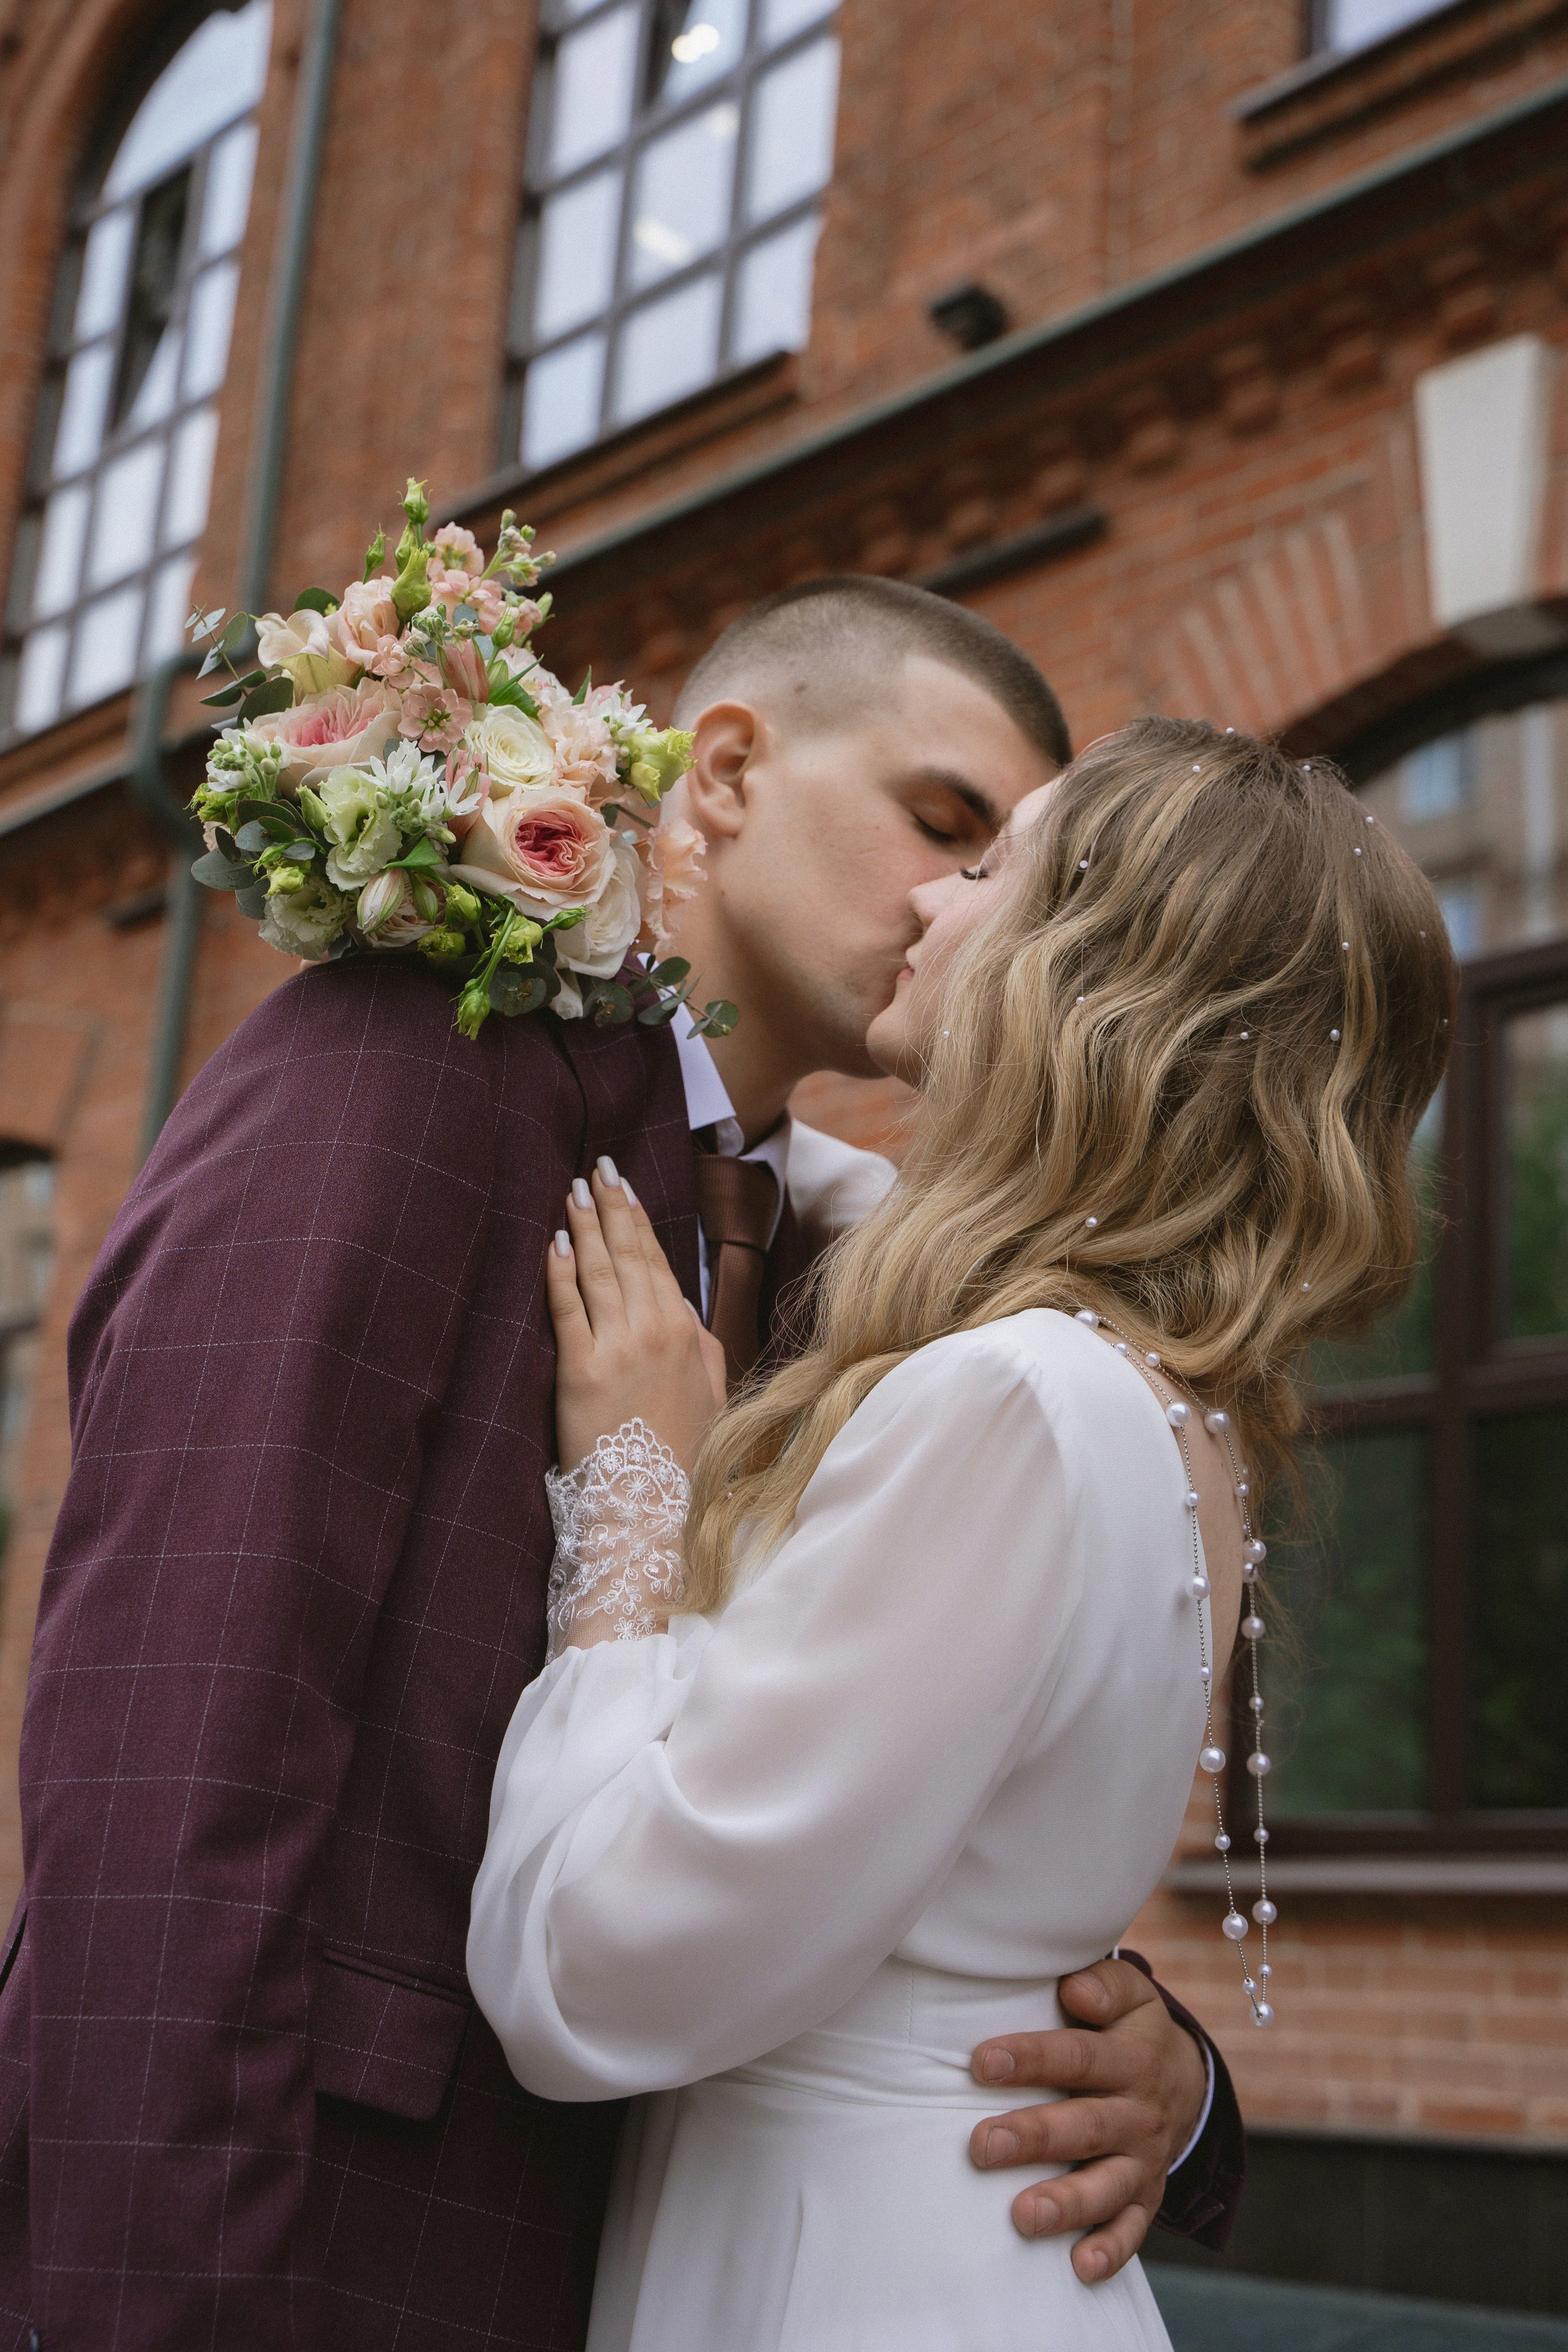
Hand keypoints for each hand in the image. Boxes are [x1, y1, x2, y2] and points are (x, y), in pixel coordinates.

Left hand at [547, 1161, 727, 1473]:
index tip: (623, 1188)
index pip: (659, 1262)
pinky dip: (560, 1272)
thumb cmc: (682, 1454)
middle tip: (596, 1168)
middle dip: (610, 1207)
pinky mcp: (582, 1371)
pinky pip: (568, 1309)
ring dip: (583, 1227)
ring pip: (599, 1272)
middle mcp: (656, 1331)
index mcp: (687, 1333)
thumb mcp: (710, 1392)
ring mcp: (619, 1349)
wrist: (653, 1504)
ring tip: (571, 1191)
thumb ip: (700, 1343)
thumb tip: (680, 1305)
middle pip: (629, 1255)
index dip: (637, 1221)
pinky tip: (553, 1243)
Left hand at [967, 1958, 1208, 2282]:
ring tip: (1023, 2216)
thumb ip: (1103, 1983)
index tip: (982, 2062)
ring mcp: (1144, 2160)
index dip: (1033, 2058)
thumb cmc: (1131, 2029)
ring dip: (1067, 2202)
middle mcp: (1139, 2112)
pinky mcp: (1146, 2197)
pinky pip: (1132, 2228)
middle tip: (983, 2145)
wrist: (1188, 2081)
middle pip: (1088, 2126)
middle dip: (1035, 2137)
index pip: (1079, 2056)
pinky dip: (1109, 2251)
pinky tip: (1079, 2268)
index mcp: (1132, 2057)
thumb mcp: (1132, 1993)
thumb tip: (1074, 1990)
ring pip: (1108, 2186)